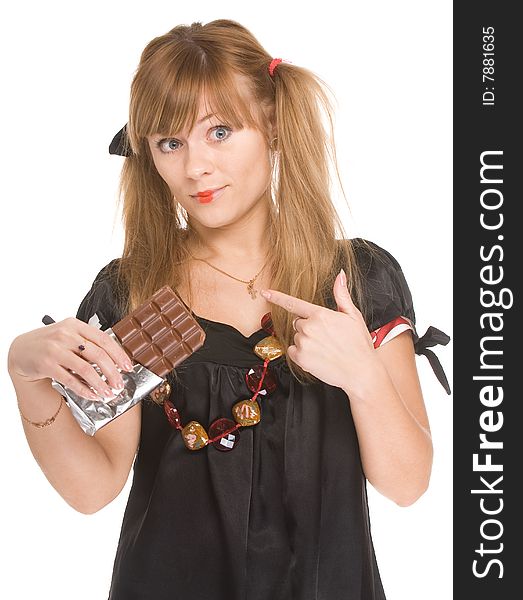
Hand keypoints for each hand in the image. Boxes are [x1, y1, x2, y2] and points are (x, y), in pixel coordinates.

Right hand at [7, 318, 133, 399]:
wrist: (21, 350)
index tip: (128, 367)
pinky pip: (71, 380)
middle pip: (98, 355)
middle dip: (113, 372)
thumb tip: (114, 361)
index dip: (119, 354)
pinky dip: (84, 390)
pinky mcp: (47, 365)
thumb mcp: (69, 335)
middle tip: (119, 384)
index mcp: (76, 325)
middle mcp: (66, 335)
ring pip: (86, 369)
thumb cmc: (50, 343)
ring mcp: (55, 350)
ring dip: (100, 384)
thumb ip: (88, 342)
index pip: (104, 339)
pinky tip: (93, 395)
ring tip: (108, 393)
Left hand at [261, 269, 376, 390]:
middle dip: (308, 328)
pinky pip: (292, 352)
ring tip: (325, 349)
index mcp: (320, 315)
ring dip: (306, 342)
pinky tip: (317, 357)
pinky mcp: (301, 358)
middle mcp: (309, 327)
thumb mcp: (353, 316)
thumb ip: (342, 295)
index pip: (294, 303)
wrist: (361, 372)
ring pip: (296, 337)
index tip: (265, 292)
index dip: (277, 297)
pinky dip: (301, 355)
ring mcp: (304, 343)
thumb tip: (340, 275)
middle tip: (327, 337)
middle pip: (298, 323)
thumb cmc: (359, 345)